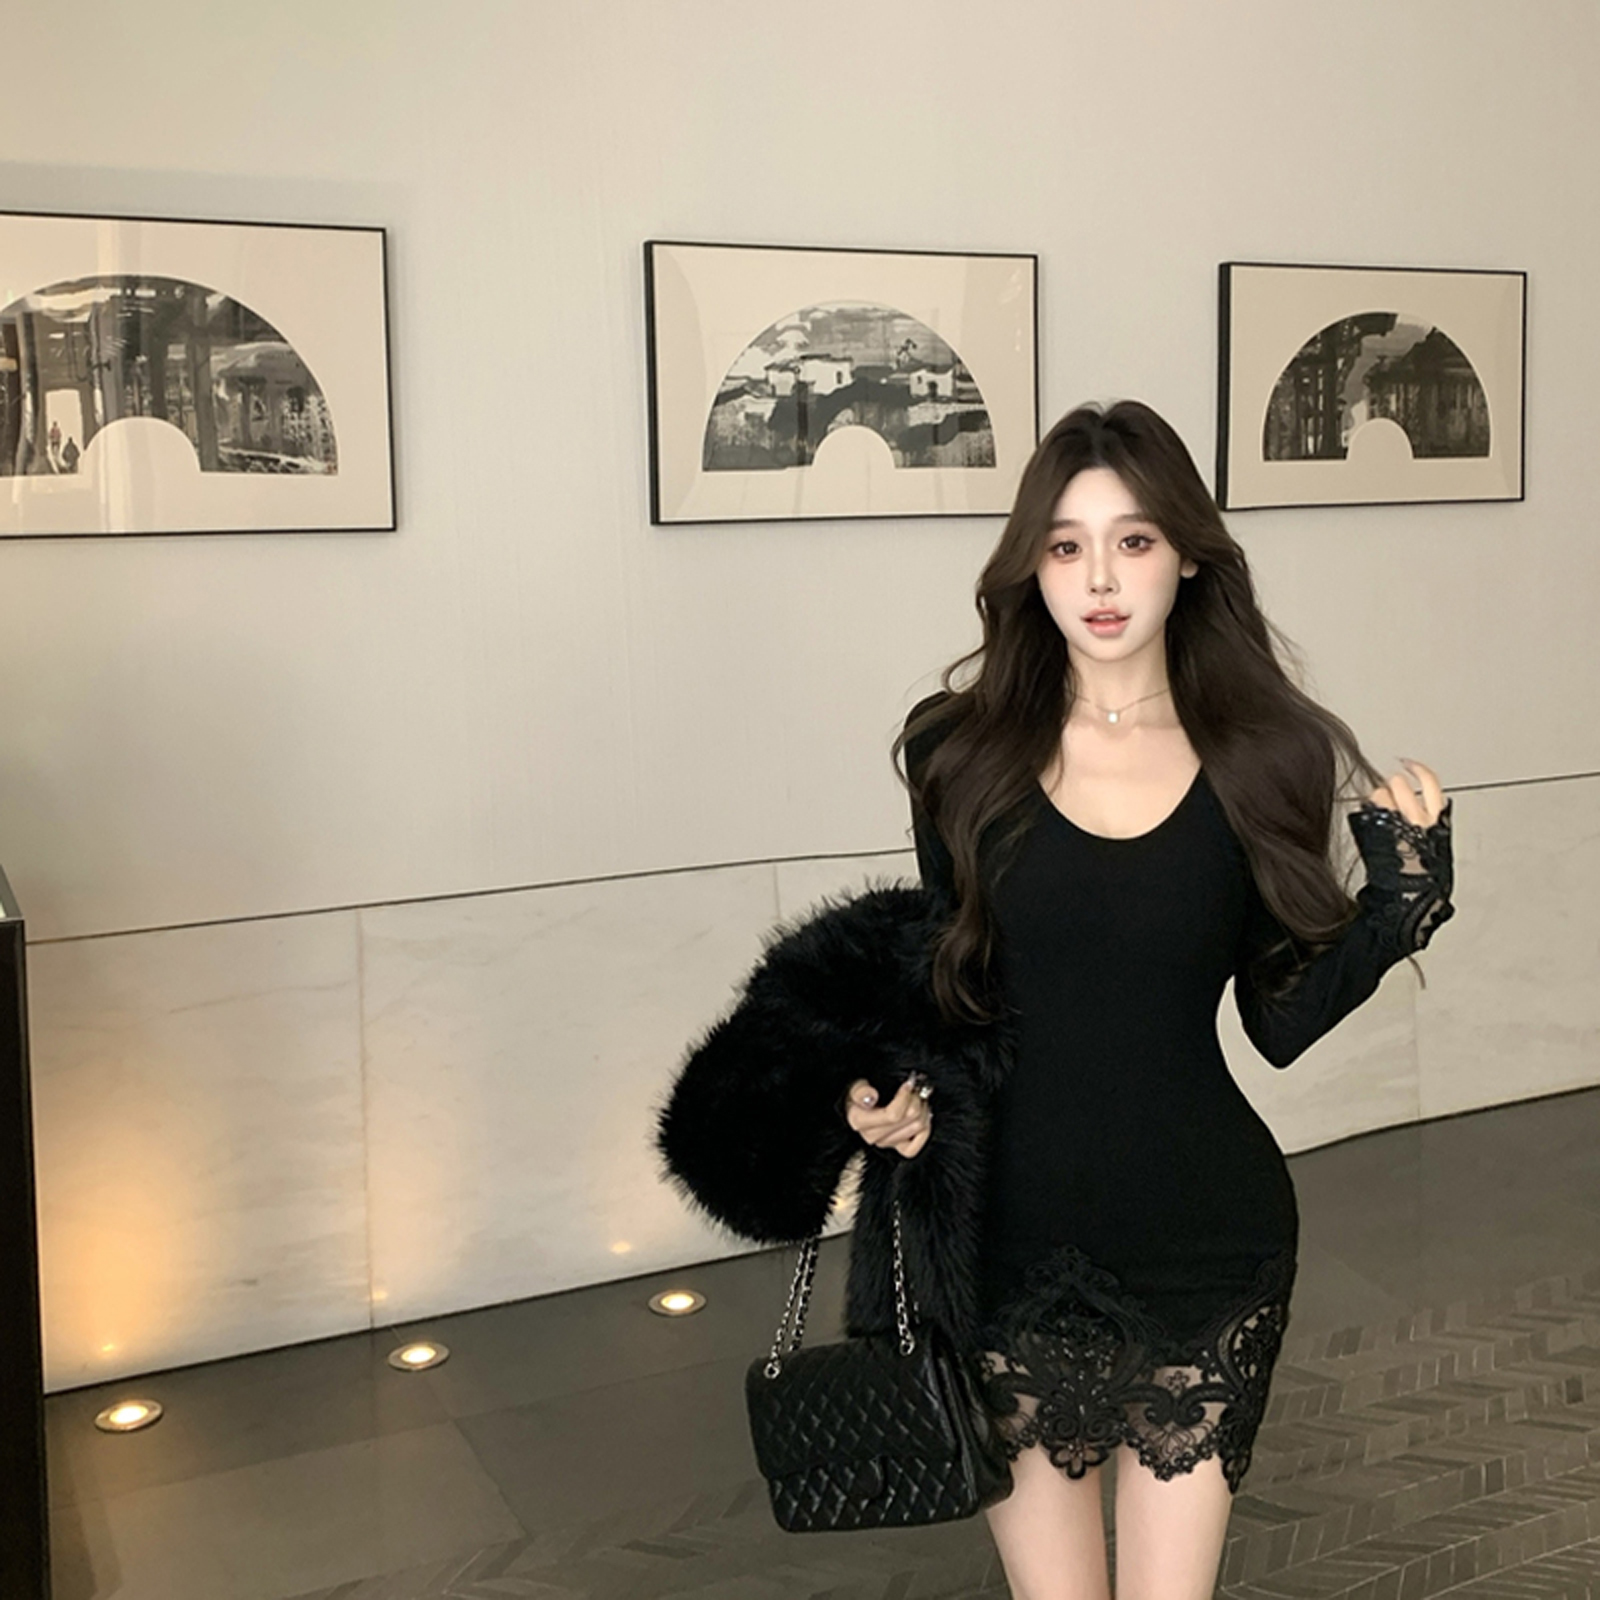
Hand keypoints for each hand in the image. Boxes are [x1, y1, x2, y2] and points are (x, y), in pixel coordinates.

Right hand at [843, 1073, 932, 1158]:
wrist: (855, 1107)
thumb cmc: (859, 1096)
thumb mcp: (856, 1087)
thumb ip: (861, 1091)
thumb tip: (871, 1096)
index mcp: (861, 1121)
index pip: (892, 1114)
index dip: (905, 1097)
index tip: (908, 1085)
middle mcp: (872, 1135)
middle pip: (909, 1120)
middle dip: (916, 1100)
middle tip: (914, 1090)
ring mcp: (885, 1142)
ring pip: (916, 1129)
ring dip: (922, 1111)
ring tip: (918, 1099)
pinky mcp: (895, 1147)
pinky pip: (916, 1146)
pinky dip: (924, 1131)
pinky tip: (922, 1118)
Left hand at [1350, 756, 1454, 952]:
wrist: (1407, 905)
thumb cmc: (1420, 884)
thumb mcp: (1437, 852)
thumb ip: (1431, 829)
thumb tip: (1426, 810)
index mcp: (1440, 825)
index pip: (1432, 784)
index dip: (1418, 770)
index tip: (1407, 764)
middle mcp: (1420, 822)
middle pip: (1402, 786)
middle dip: (1393, 789)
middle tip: (1389, 800)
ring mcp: (1397, 827)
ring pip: (1383, 794)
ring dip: (1378, 800)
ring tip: (1379, 815)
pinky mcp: (1379, 835)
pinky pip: (1370, 810)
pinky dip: (1367, 811)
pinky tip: (1368, 819)